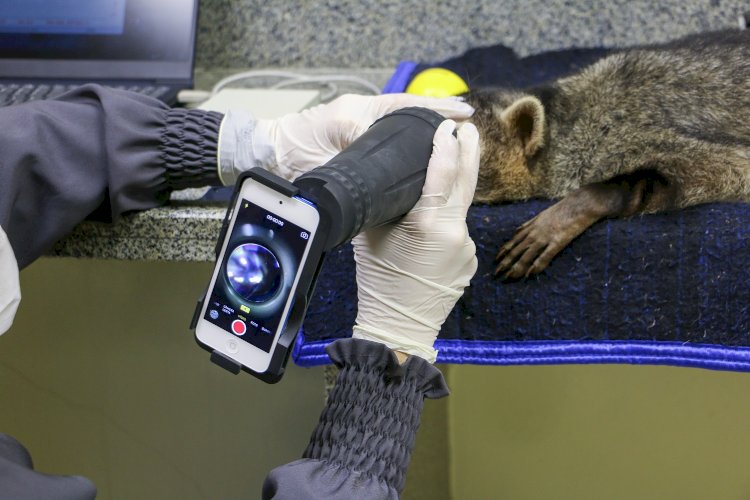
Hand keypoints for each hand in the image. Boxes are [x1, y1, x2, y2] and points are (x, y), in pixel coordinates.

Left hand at [217, 93, 473, 184]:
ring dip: (424, 133)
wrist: (269, 155)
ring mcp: (358, 130)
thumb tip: (387, 154)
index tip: (463, 112)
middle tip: (466, 126)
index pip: (406, 107)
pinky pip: (386, 142)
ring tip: (452, 142)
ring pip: (399, 129)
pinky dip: (405, 146)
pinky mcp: (353, 145)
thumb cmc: (294, 151)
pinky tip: (419, 160)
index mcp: (360, 113)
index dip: (436, 111)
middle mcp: (363, 117)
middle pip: (409, 115)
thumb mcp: (329, 147)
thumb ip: (357, 146)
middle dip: (437, 119)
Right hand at [351, 119, 479, 362]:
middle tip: (467, 127)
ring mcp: (467, 247)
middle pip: (466, 182)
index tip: (446, 125)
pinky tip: (430, 231)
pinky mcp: (470, 259)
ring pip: (460, 209)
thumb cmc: (379, 281)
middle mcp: (455, 233)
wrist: (399, 326)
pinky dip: (447, 222)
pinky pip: (459, 230)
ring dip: (453, 190)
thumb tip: (393, 180)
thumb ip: (388, 205)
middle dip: (468, 151)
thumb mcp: (373, 235)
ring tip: (442, 177)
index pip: (442, 173)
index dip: (445, 145)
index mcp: (428, 224)